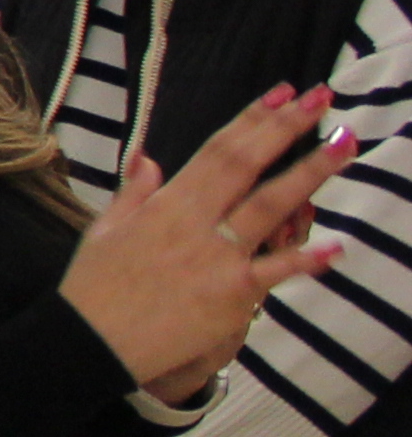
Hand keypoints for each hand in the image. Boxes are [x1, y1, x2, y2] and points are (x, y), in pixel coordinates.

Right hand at [62, 81, 351, 399]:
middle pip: (249, 167)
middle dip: (287, 130)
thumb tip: (148, 159)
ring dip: (310, 175)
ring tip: (345, 145)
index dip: (251, 120)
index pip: (217, 152)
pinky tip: (336, 247)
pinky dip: (306, 260)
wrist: (92, 342)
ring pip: (271, 208)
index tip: (281, 94)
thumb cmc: (94, 287)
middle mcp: (196, 224)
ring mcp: (219, 259)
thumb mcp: (104, 230)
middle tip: (321, 99)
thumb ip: (133, 193)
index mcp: (166, 205)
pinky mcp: (233, 296)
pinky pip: (276, 272)